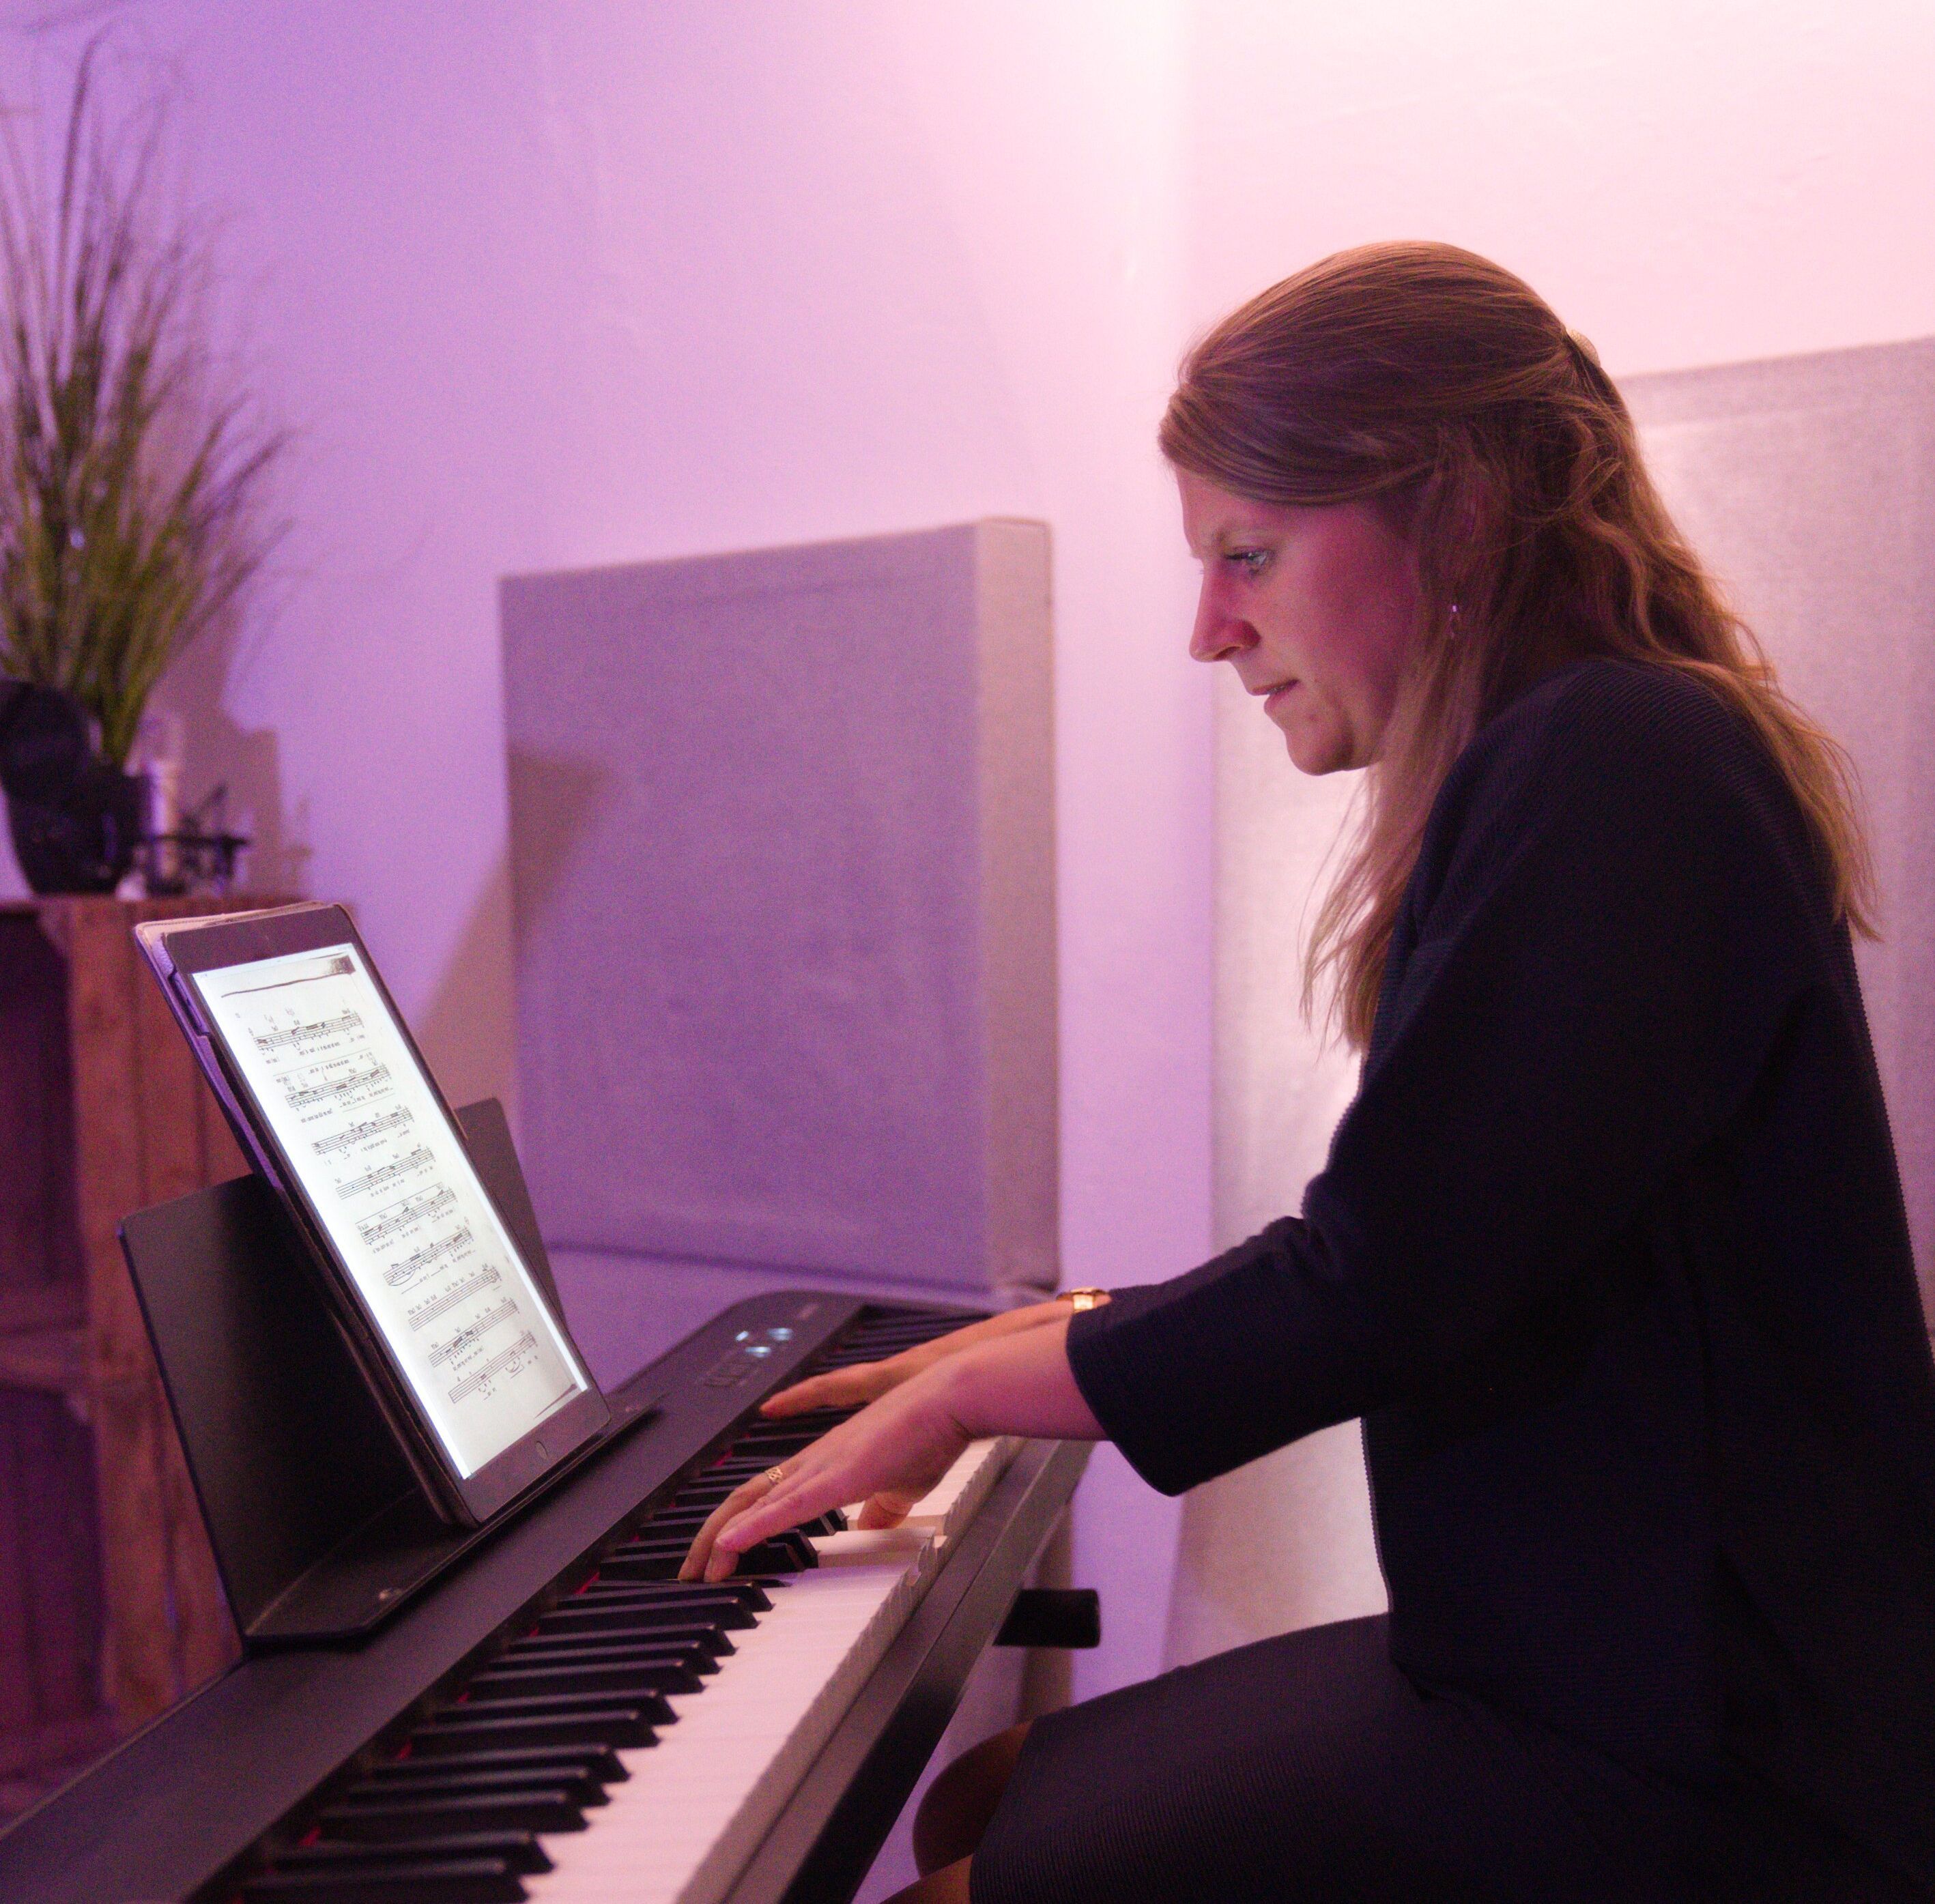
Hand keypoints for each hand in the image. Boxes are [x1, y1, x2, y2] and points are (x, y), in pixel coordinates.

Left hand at [681, 1316, 1106, 1581]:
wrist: (949, 1398)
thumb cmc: (932, 1432)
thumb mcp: (904, 1481)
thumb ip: (882, 1504)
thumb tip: (869, 1524)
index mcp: (827, 1462)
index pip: (767, 1495)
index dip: (739, 1524)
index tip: (720, 1555)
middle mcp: (814, 1460)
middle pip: (745, 1497)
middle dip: (712, 1537)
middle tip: (690, 1571)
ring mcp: (821, 1465)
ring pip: (752, 1502)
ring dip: (720, 1539)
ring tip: (698, 1570)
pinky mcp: (837, 1476)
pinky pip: (782, 1507)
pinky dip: (750, 1530)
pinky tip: (727, 1548)